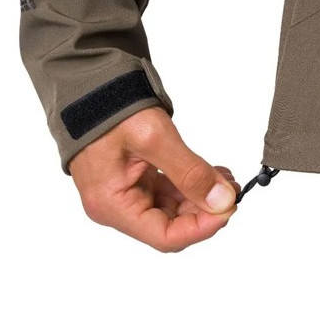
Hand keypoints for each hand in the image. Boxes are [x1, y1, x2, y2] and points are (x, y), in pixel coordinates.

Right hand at [69, 107, 238, 251]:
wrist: (86, 82)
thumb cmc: (106, 107)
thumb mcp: (154, 138)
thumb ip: (190, 172)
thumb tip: (222, 201)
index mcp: (112, 205)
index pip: (165, 237)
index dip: (202, 227)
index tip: (229, 206)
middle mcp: (114, 207)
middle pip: (170, 225)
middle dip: (205, 210)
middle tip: (233, 190)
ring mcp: (123, 193)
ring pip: (171, 210)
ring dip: (201, 197)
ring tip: (225, 178)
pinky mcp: (132, 180)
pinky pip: (165, 193)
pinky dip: (189, 185)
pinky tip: (210, 173)